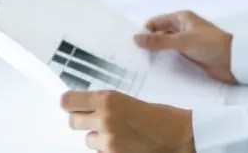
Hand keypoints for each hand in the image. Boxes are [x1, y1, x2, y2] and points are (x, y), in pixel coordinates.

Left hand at [62, 90, 192, 152]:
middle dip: (84, 122)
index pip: (69, 101)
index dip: (70, 103)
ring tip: (119, 135)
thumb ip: (106, 104)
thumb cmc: (161, 116)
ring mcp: (107, 142)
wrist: (179, 136)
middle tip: (97, 121)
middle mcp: (104, 119)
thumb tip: (85, 107)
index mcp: (108, 99)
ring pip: (88, 140)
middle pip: (73, 121)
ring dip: (98, 138)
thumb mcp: (129, 101)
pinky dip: (107, 151)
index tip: (70, 104)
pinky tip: (124, 146)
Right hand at [134, 10, 235, 83]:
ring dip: (155, 54)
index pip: (156, 22)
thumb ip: (160, 41)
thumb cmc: (210, 44)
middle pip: (159, 34)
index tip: (131, 46)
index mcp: (181, 18)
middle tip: (132, 58)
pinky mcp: (190, 55)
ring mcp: (186, 43)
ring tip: (139, 66)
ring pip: (165, 47)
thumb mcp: (183, 41)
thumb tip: (136, 38)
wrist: (234, 61)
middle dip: (148, 43)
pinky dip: (164, 61)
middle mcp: (182, 28)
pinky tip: (154, 70)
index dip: (144, 32)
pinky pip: (172, 57)